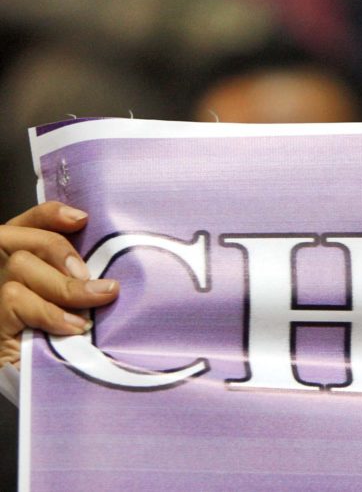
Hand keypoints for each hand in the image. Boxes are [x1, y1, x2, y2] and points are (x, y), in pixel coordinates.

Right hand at [0, 202, 119, 367]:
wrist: (27, 382)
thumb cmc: (55, 338)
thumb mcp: (69, 301)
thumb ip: (75, 278)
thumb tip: (107, 269)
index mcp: (16, 259)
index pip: (28, 222)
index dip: (52, 215)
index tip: (83, 220)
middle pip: (27, 242)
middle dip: (65, 257)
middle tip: (101, 286)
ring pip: (22, 268)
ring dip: (65, 289)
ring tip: (92, 310)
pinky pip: (16, 299)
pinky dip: (50, 313)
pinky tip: (72, 327)